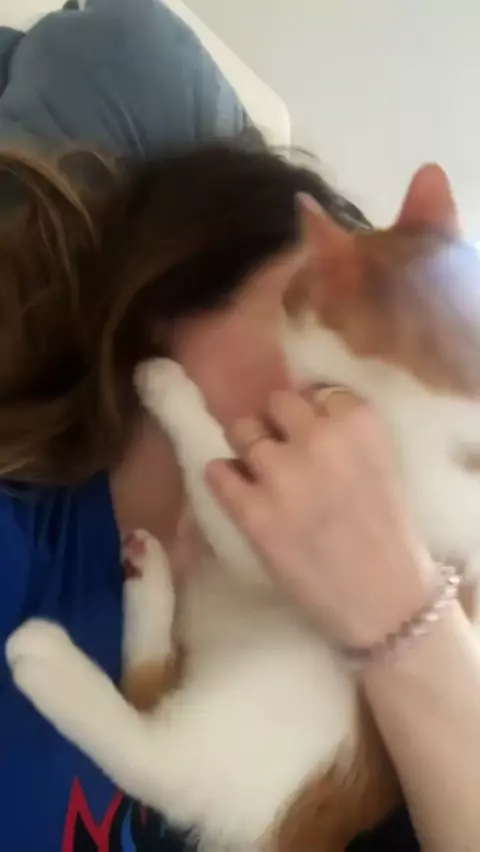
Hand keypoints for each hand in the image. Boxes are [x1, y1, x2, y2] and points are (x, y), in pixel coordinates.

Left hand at [206, 389, 435, 648]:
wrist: (385, 600)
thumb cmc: (387, 534)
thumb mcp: (380, 464)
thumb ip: (345, 433)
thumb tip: (300, 415)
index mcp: (358, 422)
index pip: (315, 392)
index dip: (310, 415)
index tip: (311, 436)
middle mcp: (317, 437)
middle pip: (275, 402)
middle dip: (276, 425)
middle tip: (282, 453)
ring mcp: (281, 473)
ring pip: (241, 430)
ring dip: (248, 449)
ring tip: (260, 476)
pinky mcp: (252, 510)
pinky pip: (216, 471)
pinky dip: (224, 479)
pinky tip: (239, 494)